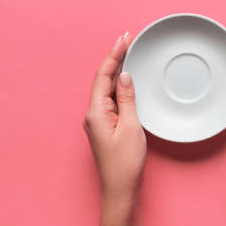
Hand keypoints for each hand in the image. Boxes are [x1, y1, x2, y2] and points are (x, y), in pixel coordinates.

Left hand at [84, 32, 145, 225]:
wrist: (121, 188)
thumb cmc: (125, 162)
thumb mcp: (131, 126)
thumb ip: (127, 99)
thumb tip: (124, 76)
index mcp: (96, 111)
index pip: (103, 75)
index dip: (114, 54)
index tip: (124, 38)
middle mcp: (94, 113)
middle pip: (103, 78)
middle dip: (115, 57)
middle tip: (127, 38)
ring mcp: (99, 119)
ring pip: (107, 87)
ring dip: (117, 68)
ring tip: (128, 51)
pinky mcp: (107, 125)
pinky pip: (111, 97)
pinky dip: (119, 84)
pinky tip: (127, 78)